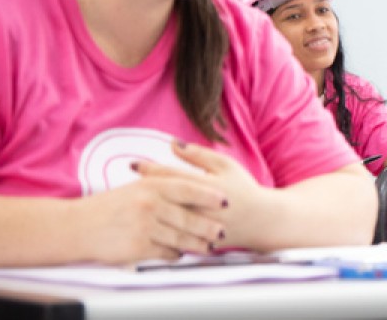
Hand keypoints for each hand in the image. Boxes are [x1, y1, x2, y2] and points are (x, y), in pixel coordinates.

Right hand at [73, 158, 227, 263]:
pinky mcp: (138, 247)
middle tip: (222, 231)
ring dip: (196, 243)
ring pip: (180, 237)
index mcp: (151, 185)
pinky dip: (175, 254)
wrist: (76, 226)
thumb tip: (191, 187)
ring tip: (208, 246)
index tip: (224, 201)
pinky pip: (165, 252)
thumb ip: (161, 185)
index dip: (208, 195)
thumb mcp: (135, 188)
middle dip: (208, 226)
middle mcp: (150, 204)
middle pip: (189, 217)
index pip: (188, 189)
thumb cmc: (107, 207)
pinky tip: (180, 254)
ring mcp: (144, 226)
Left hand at [136, 140, 269, 249]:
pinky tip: (146, 226)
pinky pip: (174, 238)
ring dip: (148, 213)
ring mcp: (199, 228)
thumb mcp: (225, 165)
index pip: (172, 176)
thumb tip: (173, 144)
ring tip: (132, 205)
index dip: (151, 169)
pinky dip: (159, 232)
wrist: (262, 221)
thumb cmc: (243, 188)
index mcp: (207, 187)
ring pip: (167, 221)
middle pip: (165, 199)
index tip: (133, 164)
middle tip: (124, 185)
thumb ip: (199, 155)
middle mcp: (201, 208)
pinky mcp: (199, 243)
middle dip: (143, 191)